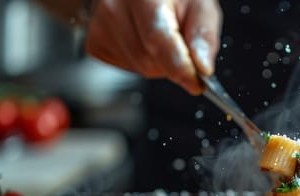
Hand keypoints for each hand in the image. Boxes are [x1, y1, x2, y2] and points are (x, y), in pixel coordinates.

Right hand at [85, 0, 221, 94]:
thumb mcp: (199, 4)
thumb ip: (204, 34)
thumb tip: (202, 67)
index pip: (158, 39)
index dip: (179, 67)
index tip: (196, 83)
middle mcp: (114, 6)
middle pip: (150, 59)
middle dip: (173, 63)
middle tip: (181, 46)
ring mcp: (100, 25)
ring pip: (140, 68)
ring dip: (159, 64)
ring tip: (161, 39)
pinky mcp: (95, 43)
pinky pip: (128, 69)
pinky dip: (143, 63)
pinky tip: (144, 42)